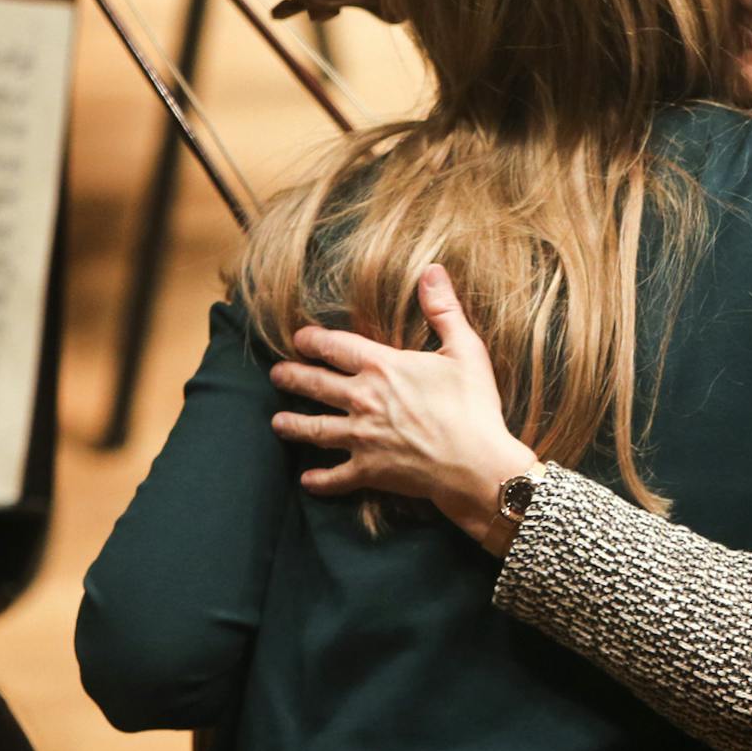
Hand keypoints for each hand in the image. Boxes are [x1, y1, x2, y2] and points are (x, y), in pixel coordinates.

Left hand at [268, 265, 536, 550]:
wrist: (475, 463)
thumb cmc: (474, 405)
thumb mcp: (465, 349)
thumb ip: (444, 309)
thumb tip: (432, 270)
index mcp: (382, 367)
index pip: (336, 347)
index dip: (313, 340)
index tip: (299, 338)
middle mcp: (363, 399)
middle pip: (316, 385)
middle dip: (292, 377)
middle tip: (276, 374)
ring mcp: (362, 437)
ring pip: (316, 429)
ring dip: (293, 425)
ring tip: (277, 422)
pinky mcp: (369, 470)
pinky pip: (336, 477)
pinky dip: (320, 480)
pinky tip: (307, 480)